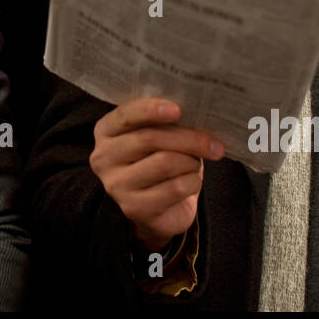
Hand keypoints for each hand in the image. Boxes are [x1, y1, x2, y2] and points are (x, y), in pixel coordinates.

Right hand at [89, 97, 224, 252]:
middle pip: (150, 139)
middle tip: (214, 145)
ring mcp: (116, 184)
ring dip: (191, 162)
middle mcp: (104, 157)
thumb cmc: (160, 159)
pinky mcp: (134, 208)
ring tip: (194, 165)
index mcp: (106, 131)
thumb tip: (196, 113)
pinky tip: (191, 183)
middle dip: (189, 139)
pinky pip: (174, 188)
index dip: (151, 110)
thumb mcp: (157, 135)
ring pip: (165, 163)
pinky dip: (192, 182)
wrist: (160, 207)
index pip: (127, 115)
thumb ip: (165, 121)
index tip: (178, 110)